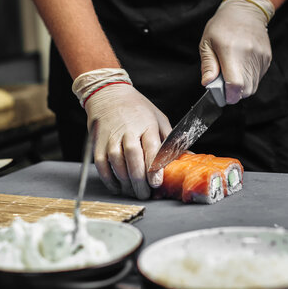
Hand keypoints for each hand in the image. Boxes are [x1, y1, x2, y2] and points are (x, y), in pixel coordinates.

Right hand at [84, 83, 171, 198]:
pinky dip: (109, 179)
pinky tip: (118, 187)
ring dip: (125, 182)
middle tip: (145, 194)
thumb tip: (189, 157)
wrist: (109, 95)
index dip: (153, 168)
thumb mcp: (159, 119)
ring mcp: (111, 137)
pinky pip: (101, 165)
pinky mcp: (98, 144)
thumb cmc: (138, 109)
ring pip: (116, 163)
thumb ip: (171, 140)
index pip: (151, 148)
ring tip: (134, 192)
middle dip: (140, 180)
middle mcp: (128, 131)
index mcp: (147, 125)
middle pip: (133, 158)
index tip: (156, 183)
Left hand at [199, 0, 274, 103]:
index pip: (235, 84)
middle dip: (235, 94)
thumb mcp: (207, 43)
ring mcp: (260, 57)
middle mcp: (248, 55)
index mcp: (231, 51)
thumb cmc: (222, 26)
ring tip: (233, 74)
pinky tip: (242, 67)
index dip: (229, 95)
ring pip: (253, 86)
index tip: (222, 96)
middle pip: (246, 90)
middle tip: (225, 86)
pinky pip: (258, 77)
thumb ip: (208, 65)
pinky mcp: (267, 58)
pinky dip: (249, 78)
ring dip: (242, 87)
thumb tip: (207, 83)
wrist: (246, 11)